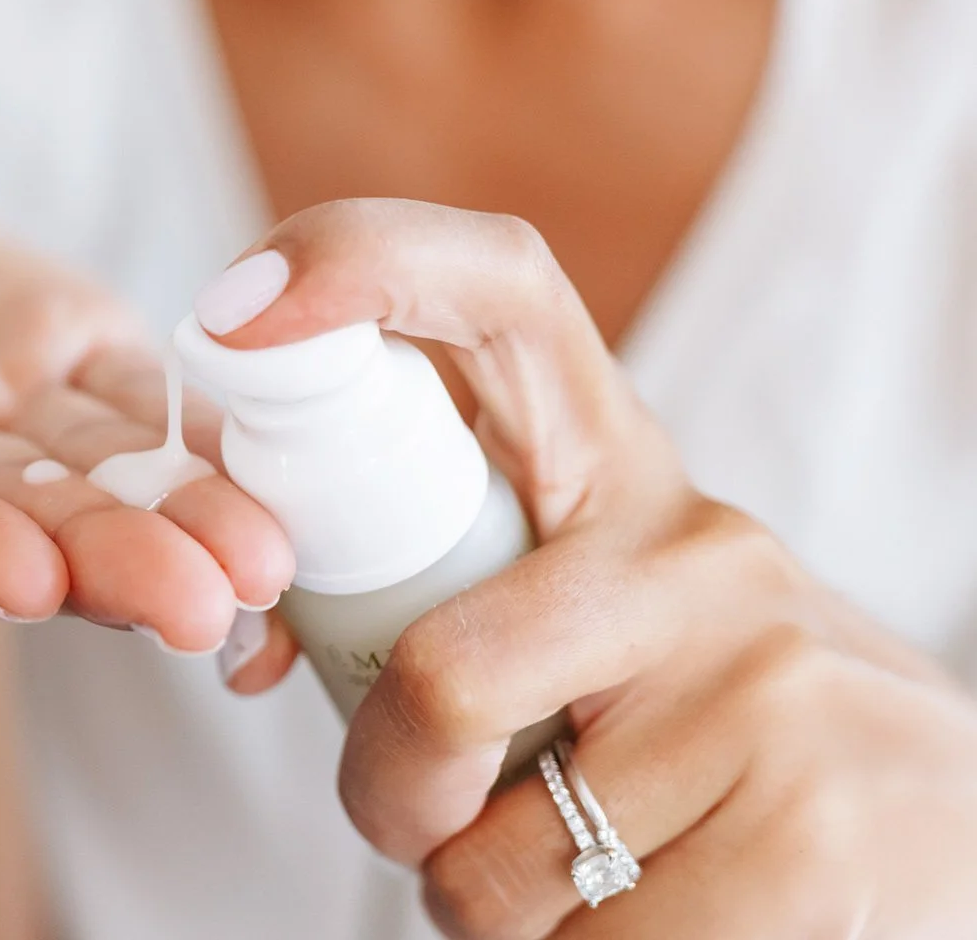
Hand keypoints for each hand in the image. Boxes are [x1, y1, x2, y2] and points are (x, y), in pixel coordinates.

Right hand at [0, 132, 291, 650]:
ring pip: (100, 485)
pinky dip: (211, 451)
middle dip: (100, 564)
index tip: (13, 578)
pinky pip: (155, 417)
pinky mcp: (89, 381)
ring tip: (262, 567)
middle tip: (193, 607)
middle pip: (11, 524)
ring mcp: (14, 431)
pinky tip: (279, 486)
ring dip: (180, 527)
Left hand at [205, 200, 976, 937]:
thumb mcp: (602, 621)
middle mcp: (696, 546)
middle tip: (429, 817)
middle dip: (388, 790)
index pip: (496, 294)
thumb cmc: (710, 725)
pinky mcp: (814, 835)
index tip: (234, 311)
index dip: (355, 266)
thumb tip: (261, 646)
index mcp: (621, 475)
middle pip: (435, 673)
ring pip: (488, 860)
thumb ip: (452, 605)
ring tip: (593, 866)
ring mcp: (767, 681)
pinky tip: (657, 919)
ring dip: (490, 901)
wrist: (946, 830)